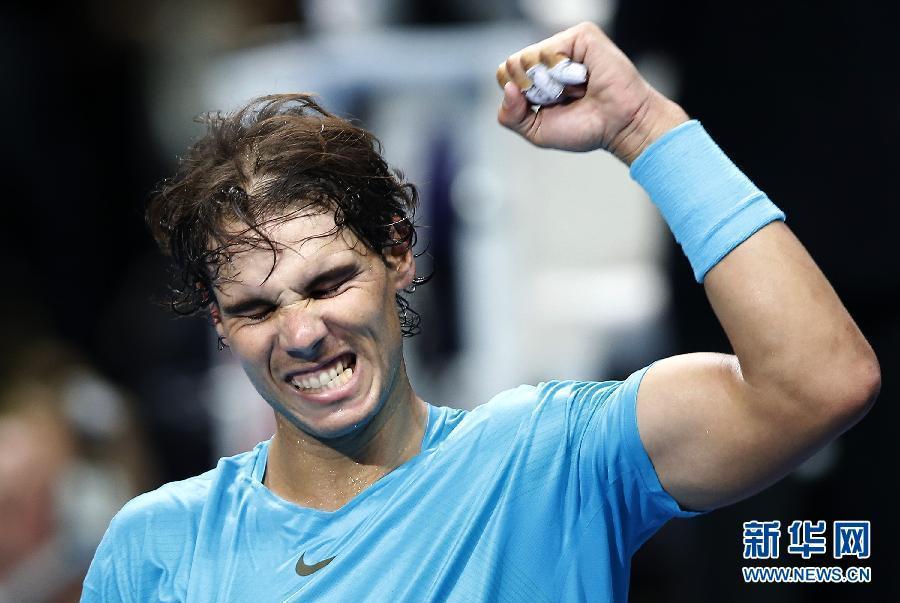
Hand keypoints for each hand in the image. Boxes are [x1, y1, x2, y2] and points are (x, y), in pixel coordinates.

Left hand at [496, 22, 687, 163]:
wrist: (619, 126)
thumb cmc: (586, 128)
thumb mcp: (536, 130)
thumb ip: (510, 115)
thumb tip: (509, 87)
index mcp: (538, 76)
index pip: (505, 75)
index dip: (517, 95)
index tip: (546, 107)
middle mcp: (549, 57)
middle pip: (513, 65)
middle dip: (533, 91)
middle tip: (563, 99)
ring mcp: (565, 44)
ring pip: (528, 57)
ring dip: (549, 84)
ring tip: (576, 90)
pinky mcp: (582, 36)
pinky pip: (550, 50)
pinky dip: (561, 72)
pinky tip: (582, 79)